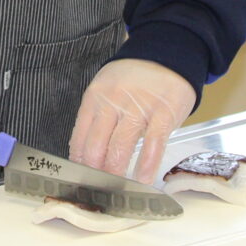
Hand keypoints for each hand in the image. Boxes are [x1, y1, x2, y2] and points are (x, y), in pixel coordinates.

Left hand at [69, 59, 195, 181]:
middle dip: (94, 172)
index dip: (78, 162)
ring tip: (115, 190)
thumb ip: (95, 117)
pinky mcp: (163, 115)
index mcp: (95, 98)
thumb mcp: (106, 89)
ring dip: (116, 174)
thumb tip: (83, 154)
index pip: (79, 136)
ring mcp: (139, 108)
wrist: (166, 55)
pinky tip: (143, 180)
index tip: (80, 179)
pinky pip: (152, 145)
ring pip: (121, 148)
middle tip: (96, 189)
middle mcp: (113, 103)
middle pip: (97, 146)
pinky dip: (146, 166)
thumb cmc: (133, 78)